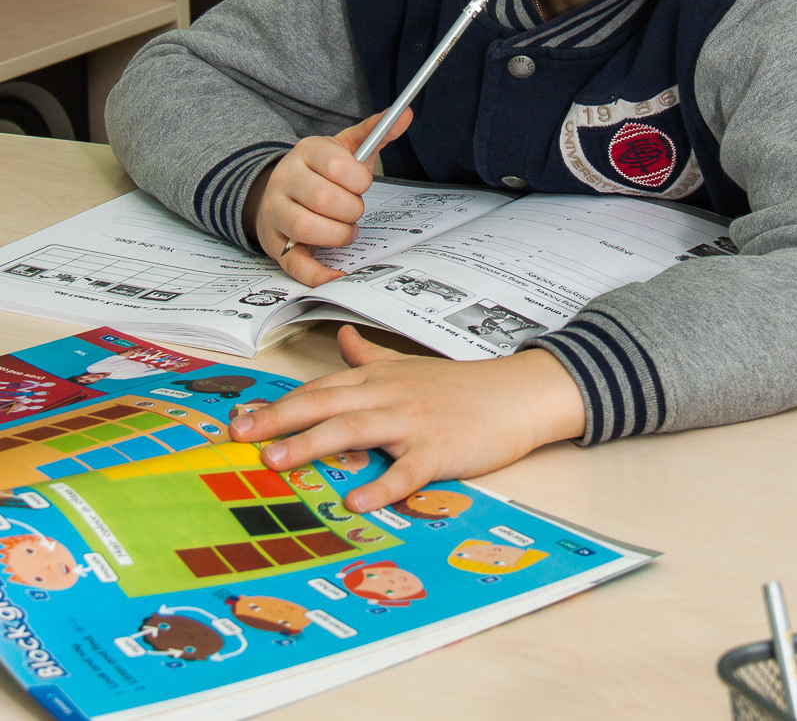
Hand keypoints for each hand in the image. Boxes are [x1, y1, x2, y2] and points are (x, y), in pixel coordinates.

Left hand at [228, 325, 586, 509]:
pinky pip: (407, 470)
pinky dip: (382, 485)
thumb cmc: (461, 386)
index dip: (280, 404)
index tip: (241, 418)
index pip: (320, 389)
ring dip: (313, 444)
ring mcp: (413, 422)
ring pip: (355, 430)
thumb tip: (339, 336)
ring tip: (277, 461)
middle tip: (241, 436)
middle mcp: (388, 396)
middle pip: (326, 404)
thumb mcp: (409, 366)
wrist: (516, 394)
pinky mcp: (440, 450)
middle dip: (280, 419)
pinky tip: (358, 500)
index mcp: (379, 378)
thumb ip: (370, 357)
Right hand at [243, 108, 412, 285]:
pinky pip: (294, 264)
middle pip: (324, 198)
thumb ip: (375, 132)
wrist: (276, 191)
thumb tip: (406, 114)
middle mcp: (285, 179)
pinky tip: (338, 273)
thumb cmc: (320, 172)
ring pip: (307, 227)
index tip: (361, 185)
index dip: (359, 180)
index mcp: (306, 152)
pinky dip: (319, 274)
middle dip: (351, 210)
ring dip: (337, 234)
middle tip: (354, 211)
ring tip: (345, 231)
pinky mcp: (275, 244)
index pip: (337, 164)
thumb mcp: (344, 147)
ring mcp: (275, 212)